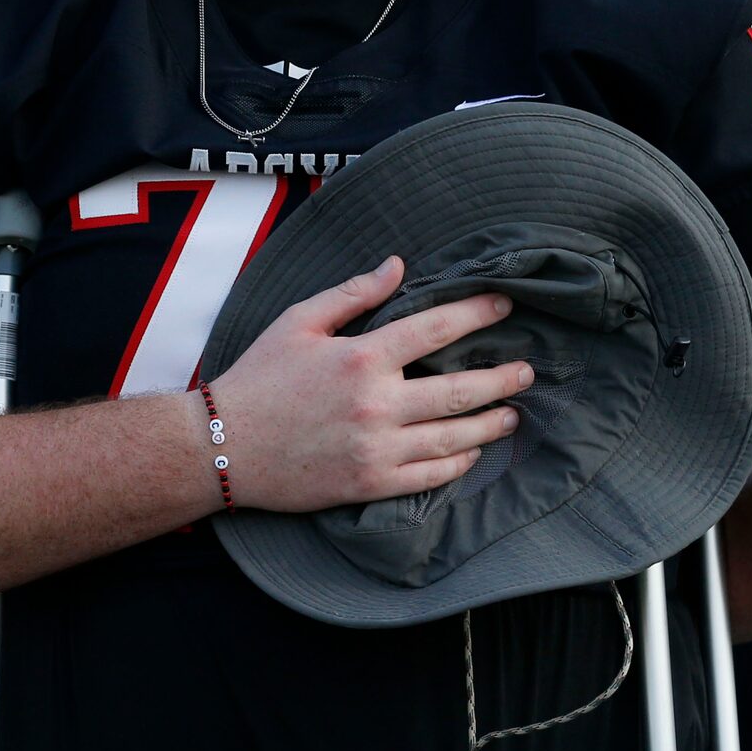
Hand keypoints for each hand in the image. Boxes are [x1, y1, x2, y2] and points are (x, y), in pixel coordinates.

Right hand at [205, 256, 534, 515]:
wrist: (224, 446)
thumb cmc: (259, 378)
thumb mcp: (299, 321)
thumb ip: (353, 293)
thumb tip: (398, 266)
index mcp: (361, 356)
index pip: (436, 328)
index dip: (477, 313)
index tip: (504, 304)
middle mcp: (376, 403)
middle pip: (460, 389)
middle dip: (502, 378)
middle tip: (527, 371)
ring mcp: (377, 448)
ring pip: (453, 437)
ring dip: (490, 424)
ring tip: (512, 414)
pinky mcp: (370, 484)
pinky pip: (430, 476)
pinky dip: (458, 464)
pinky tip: (472, 452)